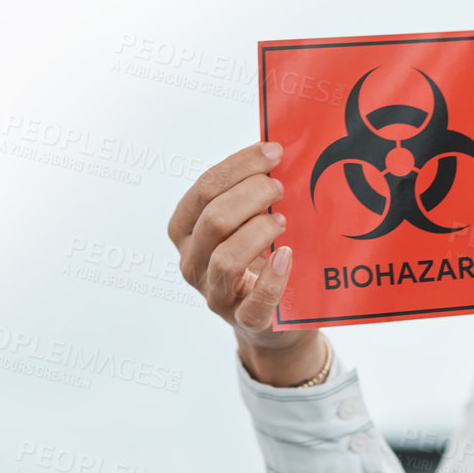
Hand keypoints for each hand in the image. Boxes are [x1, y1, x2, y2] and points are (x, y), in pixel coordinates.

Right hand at [168, 141, 323, 385]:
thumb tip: (280, 151)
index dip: (239, 166)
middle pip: (213, 219)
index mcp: (186, 230)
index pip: (204, 189)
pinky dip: (274, 276)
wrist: (277, 321)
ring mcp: (215, 294)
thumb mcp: (247, 223)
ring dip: (259, 231)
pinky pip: (256, 300)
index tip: (274, 151)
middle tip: (281, 187)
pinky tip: (288, 256)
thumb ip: (252, 193)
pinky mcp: (246, 320)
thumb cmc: (261, 259)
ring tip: (283, 221)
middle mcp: (192, 262)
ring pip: (225, 258)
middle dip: (251, 194)